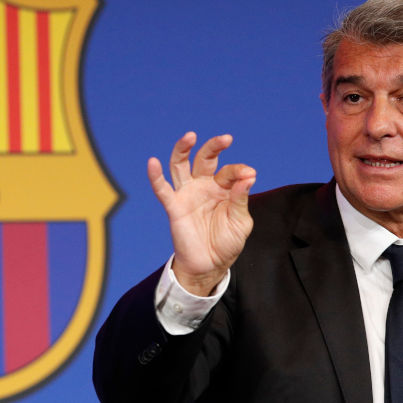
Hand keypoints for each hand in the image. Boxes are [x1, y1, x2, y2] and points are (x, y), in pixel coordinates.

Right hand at [148, 132, 255, 296]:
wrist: (210, 265)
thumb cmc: (227, 243)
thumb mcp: (240, 221)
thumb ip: (241, 199)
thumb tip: (249, 176)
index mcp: (222, 188)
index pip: (229, 172)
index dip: (239, 171)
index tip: (249, 175)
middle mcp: (204, 186)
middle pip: (204, 159)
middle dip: (214, 146)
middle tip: (226, 139)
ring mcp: (187, 194)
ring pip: (181, 165)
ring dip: (183, 149)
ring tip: (190, 136)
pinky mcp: (174, 207)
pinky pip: (162, 189)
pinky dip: (156, 176)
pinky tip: (153, 163)